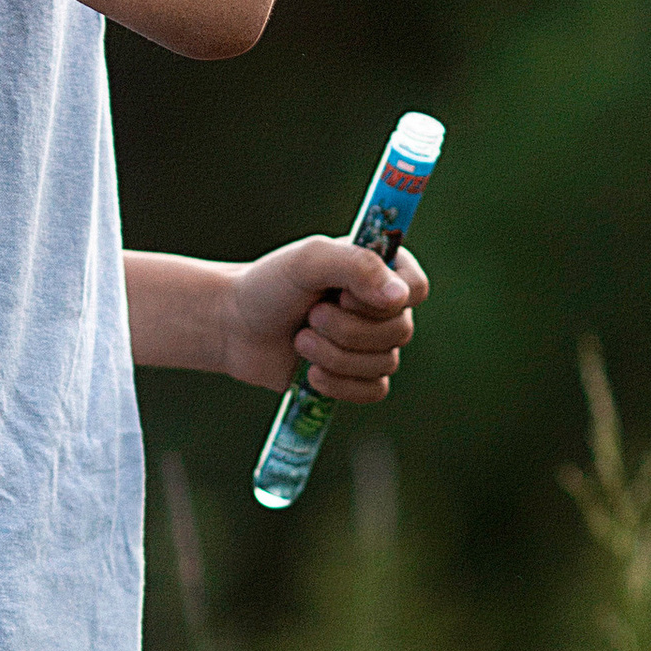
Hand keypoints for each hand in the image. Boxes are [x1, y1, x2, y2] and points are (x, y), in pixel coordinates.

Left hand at [221, 235, 428, 398]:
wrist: (234, 326)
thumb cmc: (270, 285)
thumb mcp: (310, 260)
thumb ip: (357, 265)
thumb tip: (400, 299)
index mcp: (381, 270)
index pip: (416, 289)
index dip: (384, 300)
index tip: (344, 294)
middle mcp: (382, 306)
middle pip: (401, 331)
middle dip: (347, 329)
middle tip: (310, 316)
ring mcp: (372, 343)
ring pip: (386, 363)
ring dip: (335, 355)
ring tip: (300, 340)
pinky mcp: (357, 377)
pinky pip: (375, 390)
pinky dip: (341, 384)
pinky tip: (311, 373)